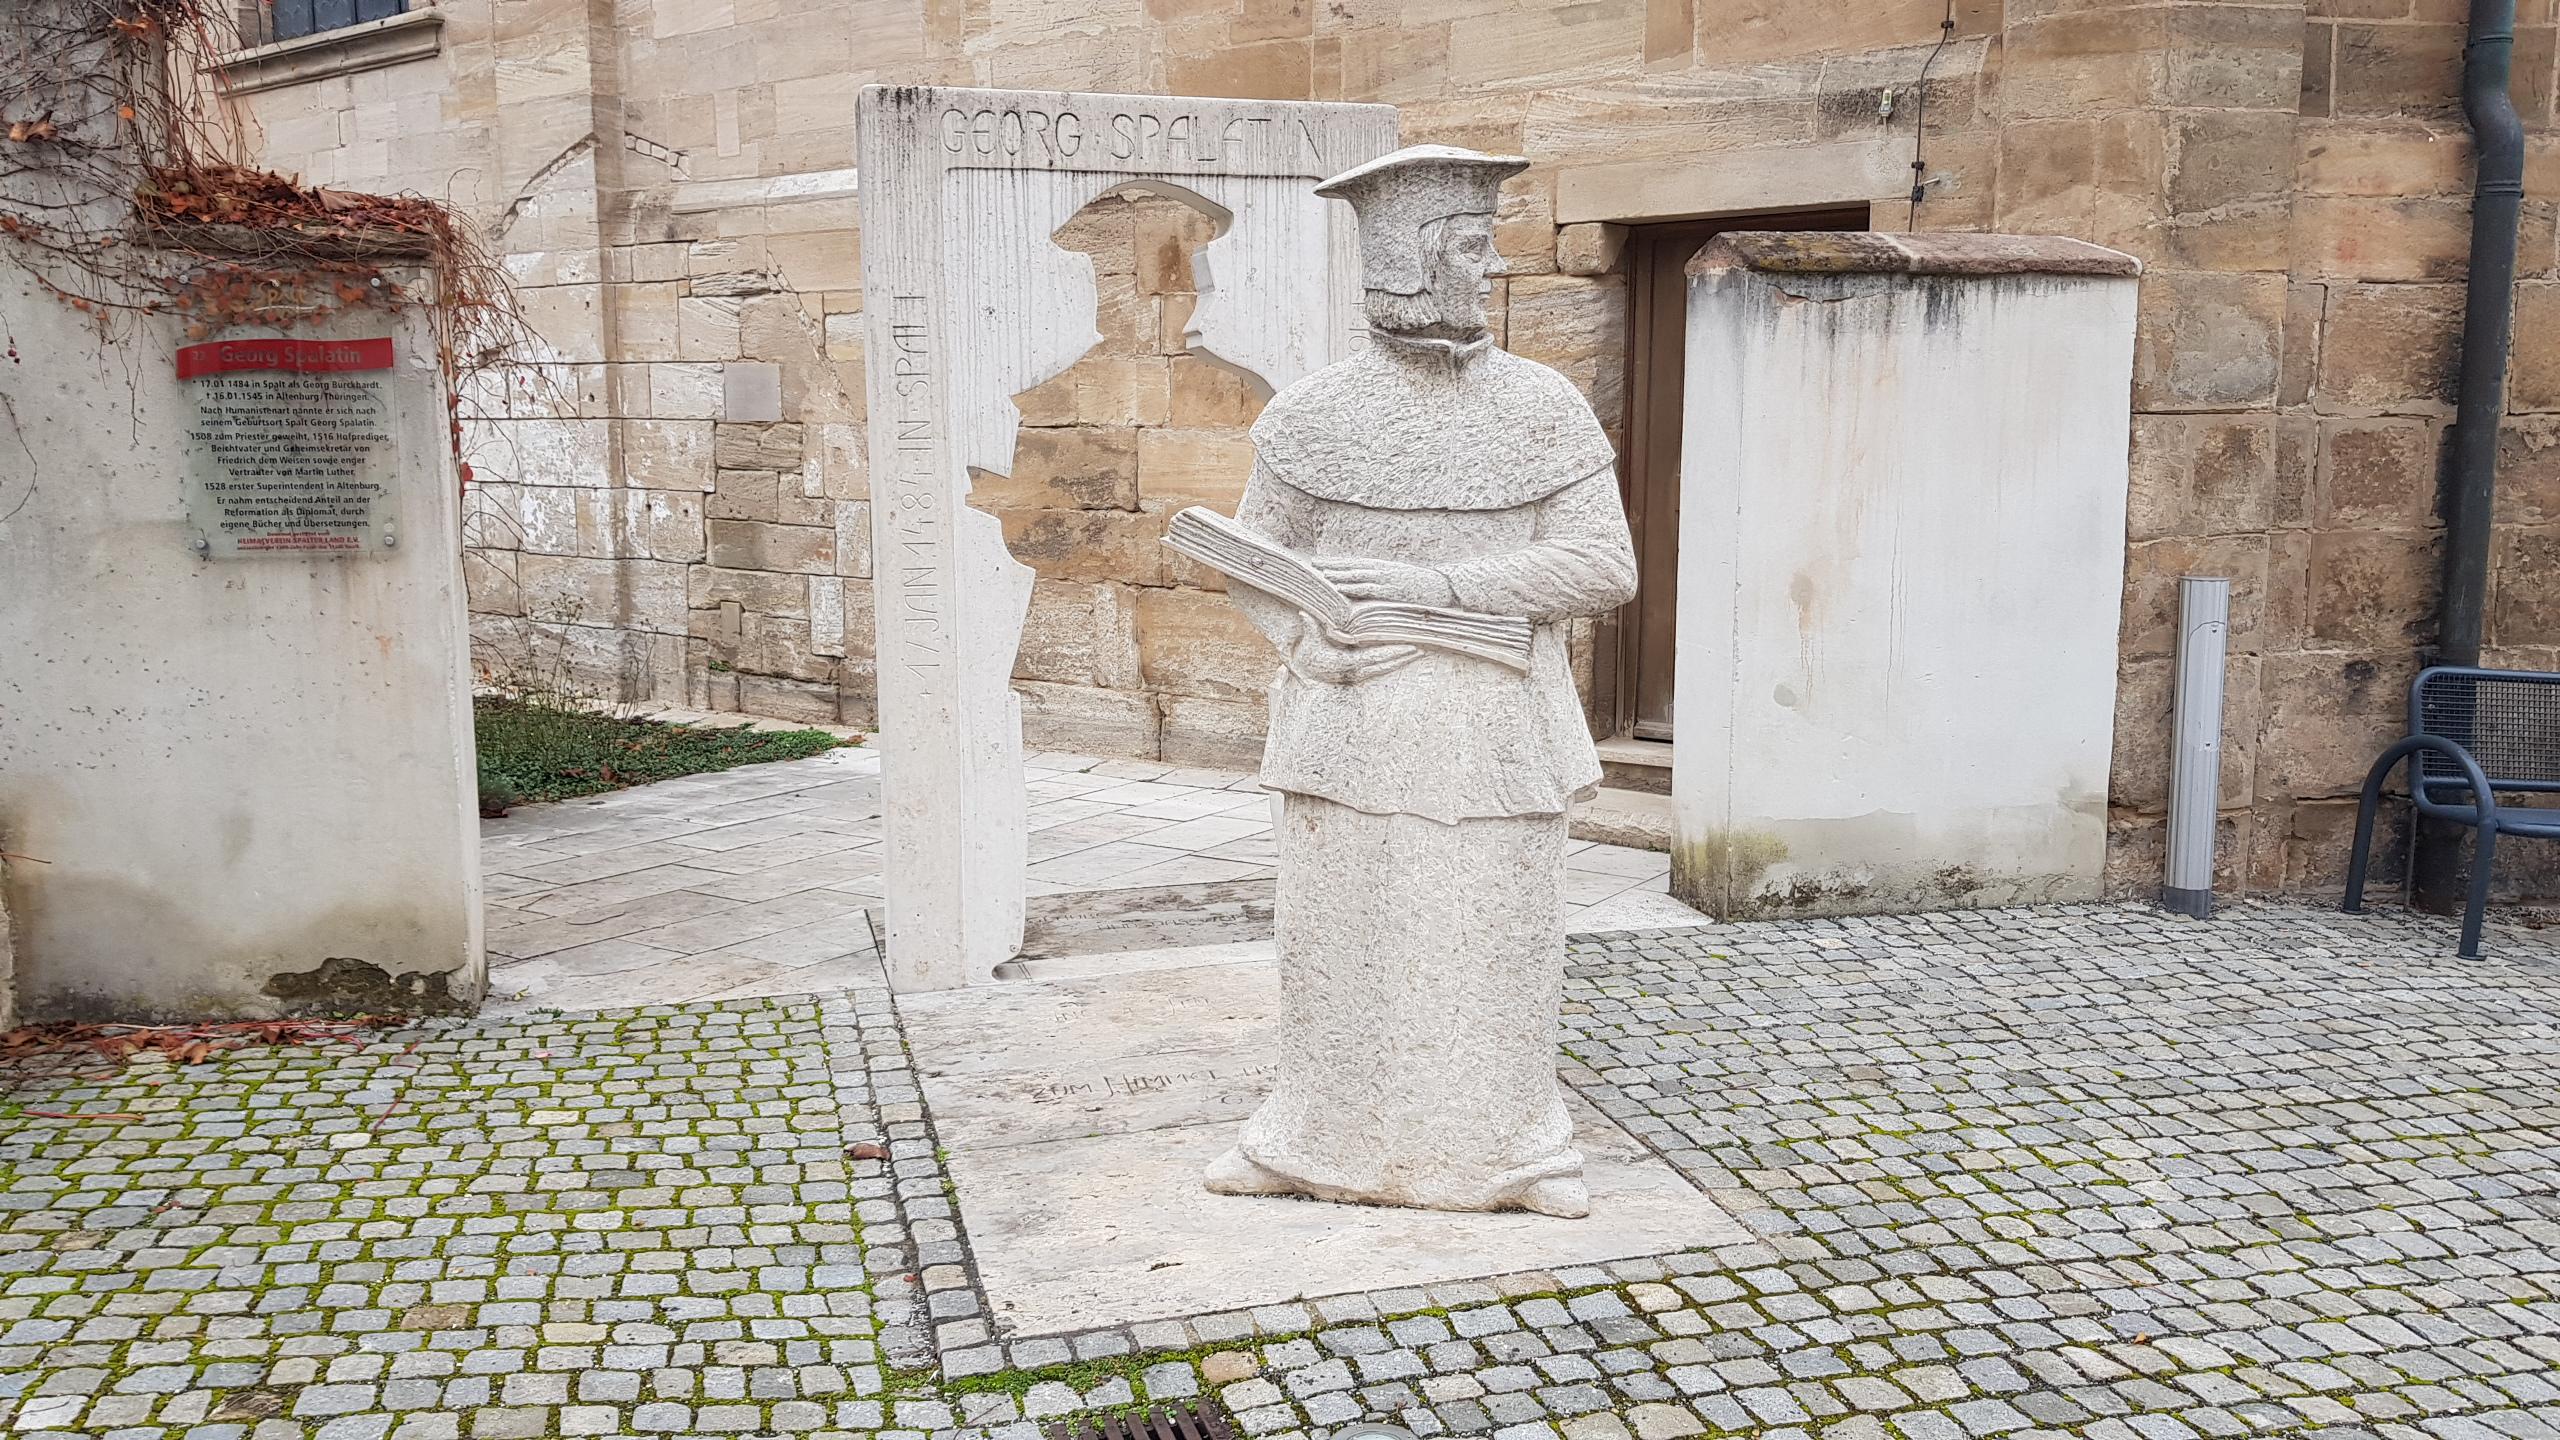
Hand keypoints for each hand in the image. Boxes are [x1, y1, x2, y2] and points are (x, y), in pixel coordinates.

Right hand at [1287, 616, 1419, 685]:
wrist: (1306, 676)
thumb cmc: (1308, 658)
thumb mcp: (1308, 643)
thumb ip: (1311, 628)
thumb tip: (1305, 613)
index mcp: (1347, 663)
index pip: (1376, 657)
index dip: (1394, 652)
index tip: (1409, 647)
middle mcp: (1356, 671)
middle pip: (1385, 664)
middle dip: (1403, 657)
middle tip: (1421, 649)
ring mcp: (1359, 674)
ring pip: (1386, 668)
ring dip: (1402, 661)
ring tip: (1419, 652)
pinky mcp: (1361, 675)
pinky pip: (1381, 669)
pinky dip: (1393, 663)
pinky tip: (1404, 657)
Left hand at [1310, 556, 1456, 605]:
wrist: (1444, 588)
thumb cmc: (1422, 587)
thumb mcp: (1400, 580)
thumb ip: (1383, 582)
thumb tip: (1365, 587)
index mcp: (1383, 567)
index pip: (1354, 563)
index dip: (1336, 562)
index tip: (1319, 562)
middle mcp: (1382, 570)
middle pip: (1351, 566)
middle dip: (1331, 565)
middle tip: (1311, 565)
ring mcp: (1386, 579)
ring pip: (1355, 575)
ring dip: (1336, 574)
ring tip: (1319, 575)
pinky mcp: (1391, 590)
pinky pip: (1366, 587)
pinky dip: (1351, 586)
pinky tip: (1338, 586)